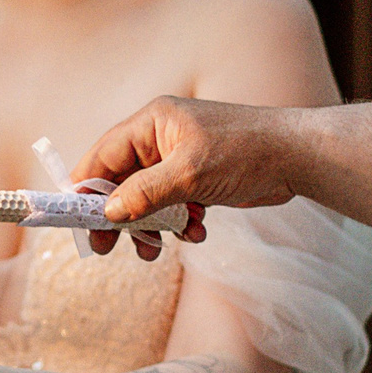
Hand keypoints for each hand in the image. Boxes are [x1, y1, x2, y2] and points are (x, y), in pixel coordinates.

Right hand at [75, 96, 299, 253]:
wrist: (298, 158)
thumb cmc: (246, 152)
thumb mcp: (189, 175)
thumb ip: (145, 193)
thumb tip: (109, 212)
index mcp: (153, 122)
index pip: (104, 153)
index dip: (85, 186)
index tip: (73, 217)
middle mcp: (162, 138)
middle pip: (121, 180)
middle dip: (117, 215)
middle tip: (105, 248)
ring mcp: (180, 159)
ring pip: (147, 198)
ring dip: (150, 225)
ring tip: (155, 250)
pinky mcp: (198, 179)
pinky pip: (173, 205)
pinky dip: (179, 223)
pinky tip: (196, 232)